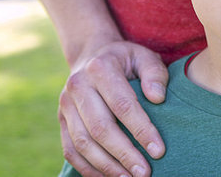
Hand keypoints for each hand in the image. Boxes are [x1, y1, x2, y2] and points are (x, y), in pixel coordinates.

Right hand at [58, 41, 168, 176]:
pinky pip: (71, 150)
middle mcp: (78, 85)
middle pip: (100, 127)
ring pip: (83, 143)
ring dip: (107, 166)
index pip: (122, 105)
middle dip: (124, 154)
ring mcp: (65, 104)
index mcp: (101, 68)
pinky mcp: (61, 120)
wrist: (92, 55)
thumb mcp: (144, 57)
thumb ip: (154, 74)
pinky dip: (89, 168)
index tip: (159, 150)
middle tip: (145, 173)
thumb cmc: (126, 59)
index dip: (141, 130)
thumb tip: (157, 98)